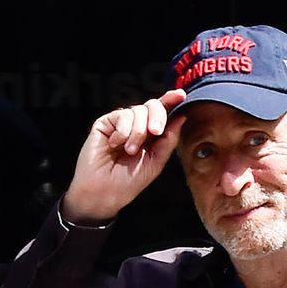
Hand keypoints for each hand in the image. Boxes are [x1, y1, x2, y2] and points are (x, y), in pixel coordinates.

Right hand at [60, 89, 186, 223]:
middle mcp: (137, 126)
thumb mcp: (156, 161)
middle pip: (153, 106)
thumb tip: (181, 117)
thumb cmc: (129, 181)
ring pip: (138, 110)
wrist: (105, 191)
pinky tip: (115, 144)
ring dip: (138, 132)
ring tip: (130, 150)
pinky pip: (121, 115)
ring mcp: (121, 123)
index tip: (181, 95)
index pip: (163, 113)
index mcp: (151, 135)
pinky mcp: (105, 123)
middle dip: (158, 116)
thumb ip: (169, 139)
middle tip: (155, 132)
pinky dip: (123, 131)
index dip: (171, 101)